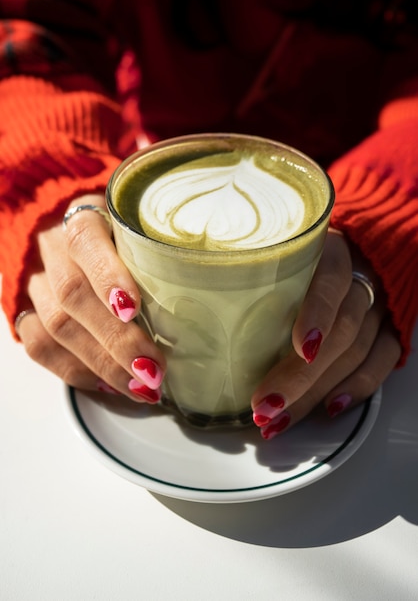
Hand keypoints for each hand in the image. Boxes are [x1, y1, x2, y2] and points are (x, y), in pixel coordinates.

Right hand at [16, 193, 165, 402]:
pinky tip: (109, 385)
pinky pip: (40, 346)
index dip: (107, 276)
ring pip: (56, 326)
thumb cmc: (120, 232)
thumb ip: (165, 242)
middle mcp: (53, 247)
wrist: (62, 228)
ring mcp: (37, 281)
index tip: (132, 309)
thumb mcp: (141, 222)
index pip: (86, 241)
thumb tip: (219, 272)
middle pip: (74, 294)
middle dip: (116, 339)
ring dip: (101, 364)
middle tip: (153, 369)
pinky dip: (76, 371)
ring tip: (140, 388)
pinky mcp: (28, 309)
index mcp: (83, 217)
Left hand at [251, 230, 401, 438]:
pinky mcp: (388, 329)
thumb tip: (180, 305)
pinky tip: (327, 410)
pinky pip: (382, 362)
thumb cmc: (303, 251)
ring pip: (357, 353)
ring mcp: (378, 307)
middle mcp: (360, 279)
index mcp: (332, 250)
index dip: (317, 314)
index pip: (331, 280)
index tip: (299, 348)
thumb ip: (243, 265)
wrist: (359, 243)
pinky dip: (357, 389)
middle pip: (341, 329)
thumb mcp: (277, 245)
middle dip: (301, 374)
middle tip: (265, 404)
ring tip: (279, 418)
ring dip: (317, 392)